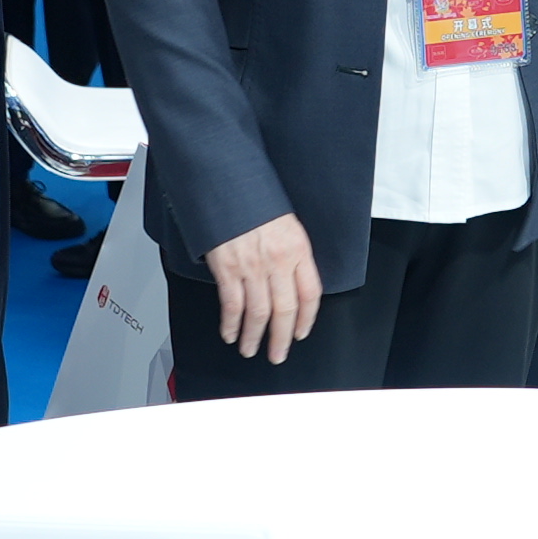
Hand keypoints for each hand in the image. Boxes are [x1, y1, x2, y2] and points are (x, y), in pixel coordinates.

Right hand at [203, 212, 320, 364]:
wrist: (228, 184)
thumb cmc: (255, 201)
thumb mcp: (286, 224)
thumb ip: (292, 254)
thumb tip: (292, 283)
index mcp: (297, 249)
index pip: (310, 293)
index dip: (307, 319)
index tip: (301, 333)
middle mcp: (277, 260)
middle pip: (285, 310)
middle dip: (281, 338)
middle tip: (277, 354)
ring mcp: (252, 266)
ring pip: (258, 313)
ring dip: (254, 336)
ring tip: (250, 349)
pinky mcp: (227, 268)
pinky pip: (232, 304)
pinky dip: (230, 324)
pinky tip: (230, 333)